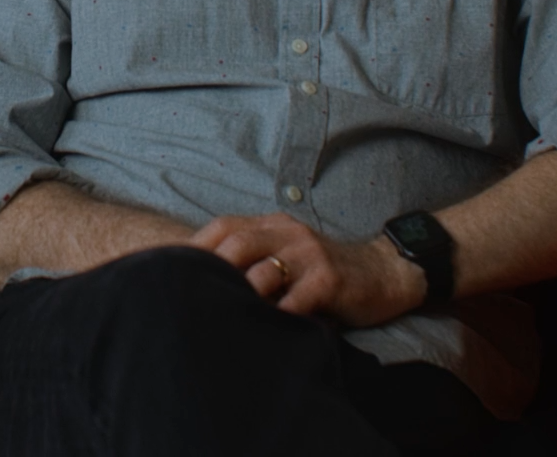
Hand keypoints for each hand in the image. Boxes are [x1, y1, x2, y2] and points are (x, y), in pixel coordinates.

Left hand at [189, 212, 421, 327]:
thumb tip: (204, 283)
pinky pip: (295, 299)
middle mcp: (288, 233)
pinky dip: (275, 316)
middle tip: (189, 300)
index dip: (195, 248)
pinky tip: (262, 332)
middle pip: (236, 244)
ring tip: (218, 320)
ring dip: (240, 297)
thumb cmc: (327, 273)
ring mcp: (309, 255)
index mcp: (273, 225)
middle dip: (211, 271)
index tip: (169, 272)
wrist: (386, 273)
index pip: (224, 227)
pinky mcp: (329, 279)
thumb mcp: (289, 256)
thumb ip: (255, 260)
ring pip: (262, 272)